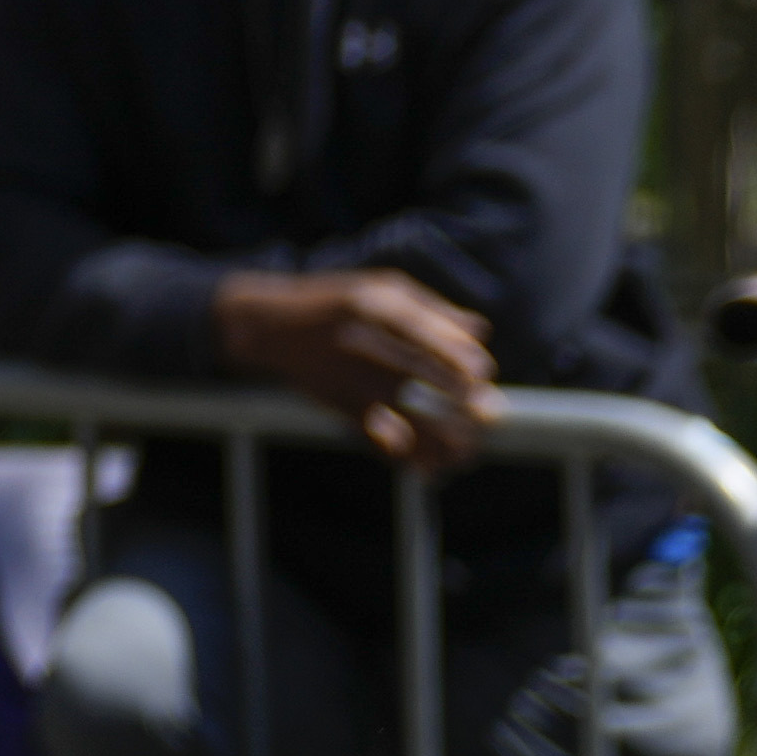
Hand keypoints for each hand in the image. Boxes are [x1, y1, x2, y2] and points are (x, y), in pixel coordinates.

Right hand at [211, 264, 498, 463]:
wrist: (265, 325)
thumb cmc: (332, 301)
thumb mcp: (379, 287)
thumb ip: (432, 309)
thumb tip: (481, 332)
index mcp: (378, 307)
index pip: (433, 337)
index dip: (465, 361)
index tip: (482, 376)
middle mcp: (364, 341)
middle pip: (426, 376)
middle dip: (464, 400)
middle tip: (491, 415)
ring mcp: (350, 376)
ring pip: (407, 413)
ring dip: (443, 438)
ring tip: (466, 451)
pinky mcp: (340, 404)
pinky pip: (380, 436)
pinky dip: (407, 456)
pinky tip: (429, 468)